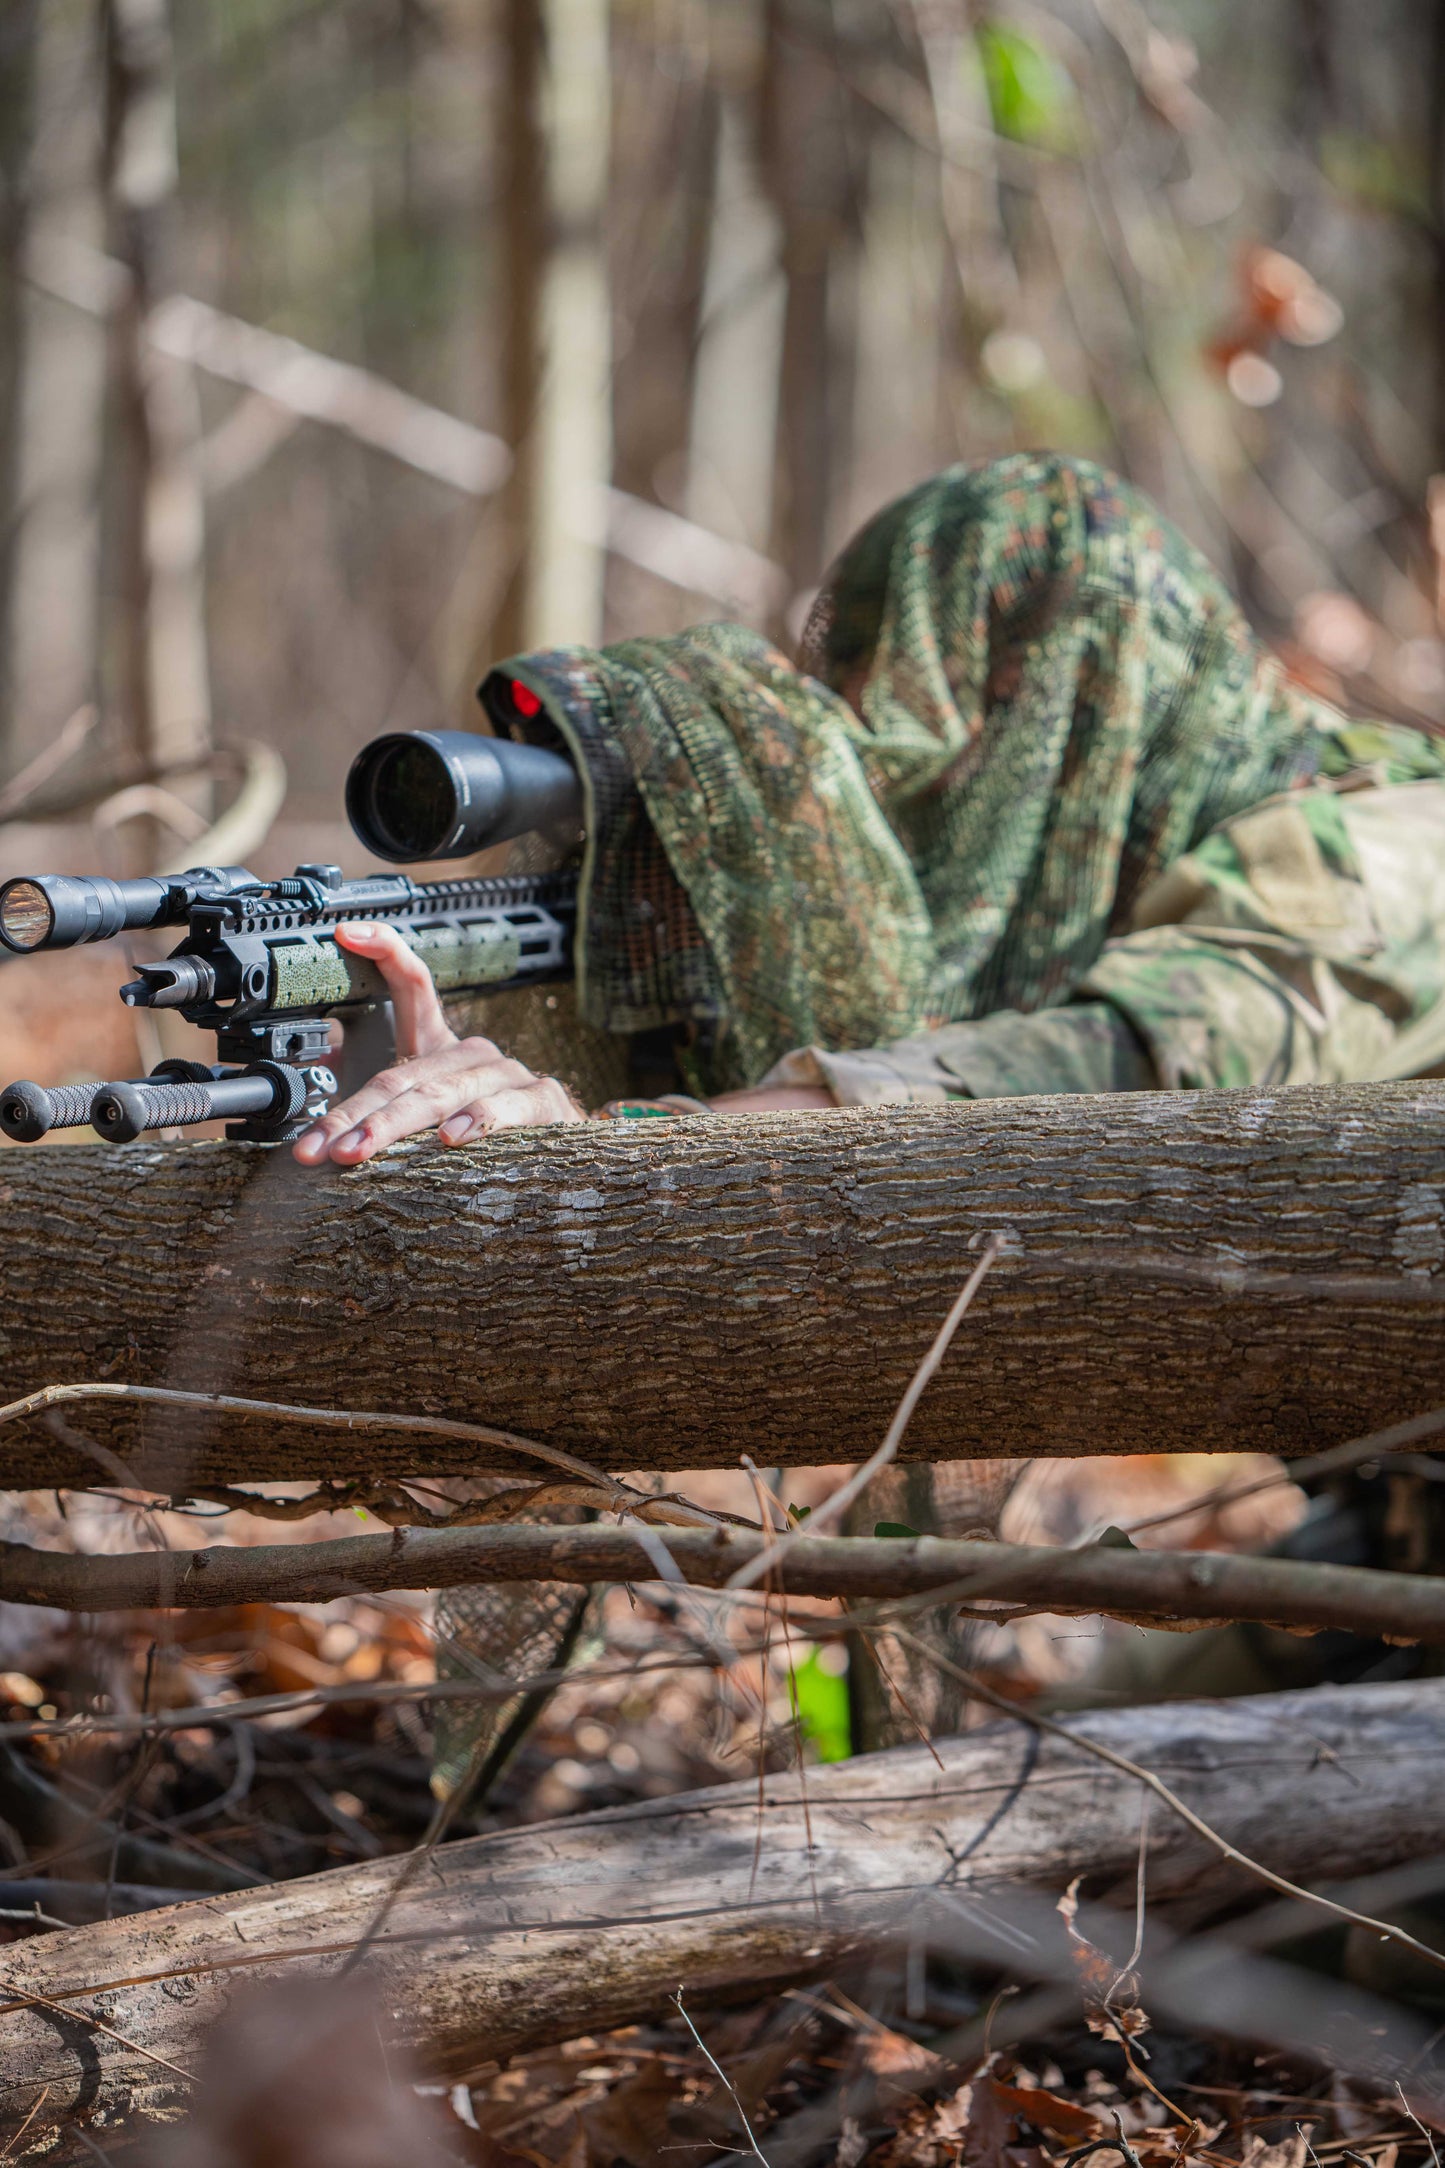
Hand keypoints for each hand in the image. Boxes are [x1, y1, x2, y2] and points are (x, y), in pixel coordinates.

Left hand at [291, 921, 585, 1165]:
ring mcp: (509, 1073)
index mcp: (440, 1048)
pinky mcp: (542, 1099)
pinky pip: (505, 1107)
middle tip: (315, 1145)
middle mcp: (473, 1053)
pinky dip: (478, 1120)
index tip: (345, 933)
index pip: (412, 984)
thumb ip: (369, 1094)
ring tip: (356, 1151)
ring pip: (439, 1095)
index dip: (384, 949)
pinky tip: (451, 1135)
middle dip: (352, 1114)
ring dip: (392, 1125)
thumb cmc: (481, 1132)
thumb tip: (324, 1064)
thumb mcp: (420, 1112)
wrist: (558, 1153)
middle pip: (402, 1073)